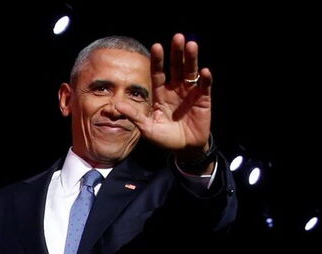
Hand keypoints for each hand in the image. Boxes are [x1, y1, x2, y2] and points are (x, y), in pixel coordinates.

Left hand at [116, 33, 212, 158]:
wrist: (184, 149)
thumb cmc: (164, 138)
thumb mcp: (147, 128)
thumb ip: (135, 116)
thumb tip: (116, 105)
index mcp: (161, 94)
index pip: (158, 74)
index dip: (158, 61)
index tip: (156, 46)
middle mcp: (175, 89)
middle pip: (176, 67)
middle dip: (176, 53)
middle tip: (177, 37)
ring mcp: (190, 93)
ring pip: (190, 72)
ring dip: (191, 59)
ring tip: (191, 45)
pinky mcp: (203, 99)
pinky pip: (204, 86)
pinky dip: (205, 79)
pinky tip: (203, 71)